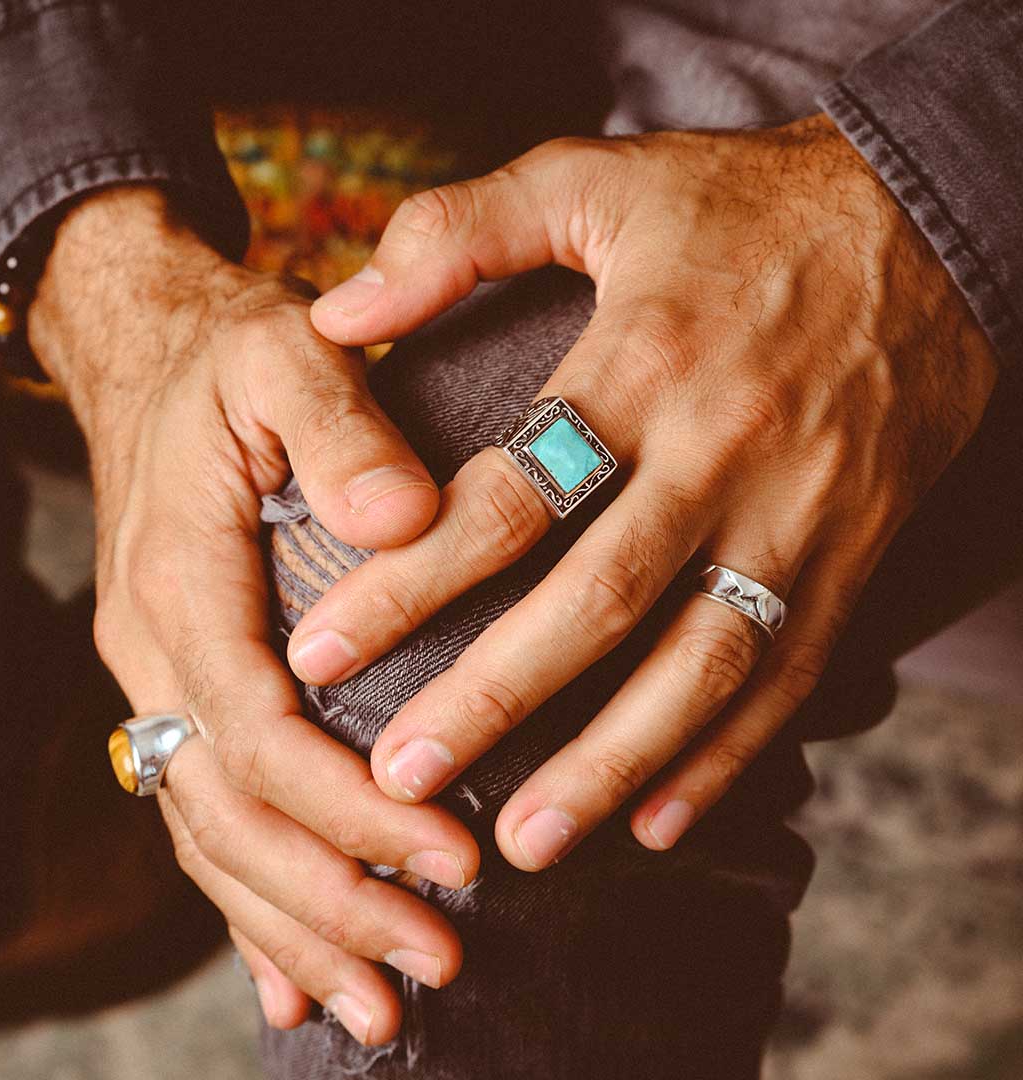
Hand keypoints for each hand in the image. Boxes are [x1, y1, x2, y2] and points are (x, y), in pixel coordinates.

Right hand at [29, 186, 479, 1040]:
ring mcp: (160, 678)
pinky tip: (292, 972)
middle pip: (234, 814)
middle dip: (334, 900)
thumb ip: (339, 428)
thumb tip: (408, 520)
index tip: (454, 858)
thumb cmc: (225, 360)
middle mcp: (158, 650)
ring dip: (296, 926)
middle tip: (437, 965)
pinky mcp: (183, 685)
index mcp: (184, 582)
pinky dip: (249, 901)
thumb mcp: (283, 357)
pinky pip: (203, 815)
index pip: (262, 732)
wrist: (148, 356)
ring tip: (383, 1006)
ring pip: (213, 837)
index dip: (352, 809)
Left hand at [292, 115, 997, 868]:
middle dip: (492, 700)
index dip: (410, 580)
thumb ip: (457, 233)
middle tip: (399, 776)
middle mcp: (721, 454)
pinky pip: (790, 677)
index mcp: (642, 363)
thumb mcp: (593, 181)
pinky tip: (659, 822)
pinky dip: (726, 758)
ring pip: (699, 667)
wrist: (923, 226)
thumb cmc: (738, 207)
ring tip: (522, 840)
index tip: (320, 651)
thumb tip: (337, 315)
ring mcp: (796, 517)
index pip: (509, 494)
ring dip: (610, 765)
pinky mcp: (848, 556)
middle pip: (596, 602)